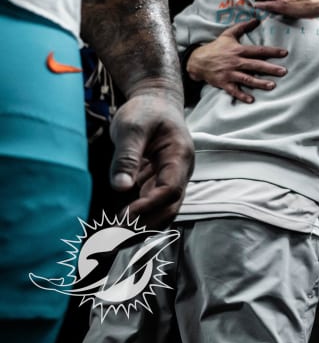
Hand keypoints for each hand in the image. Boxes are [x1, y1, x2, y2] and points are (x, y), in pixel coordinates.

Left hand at [109, 90, 193, 226]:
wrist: (156, 103)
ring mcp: (171, 179)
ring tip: (113, 239)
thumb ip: (127, 156)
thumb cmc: (146, 110)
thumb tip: (121, 188)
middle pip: (170, 207)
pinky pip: (153, 207)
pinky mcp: (159, 183)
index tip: (123, 216)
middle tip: (114, 238)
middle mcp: (180, 172)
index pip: (170, 190)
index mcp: (179, 156)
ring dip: (142, 227)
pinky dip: (138, 219)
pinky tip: (116, 227)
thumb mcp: (132, 126)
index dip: (149, 206)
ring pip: (163, 211)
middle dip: (145, 224)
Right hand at [186, 19, 287, 102]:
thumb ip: (242, 27)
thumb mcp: (227, 34)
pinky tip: (251, 100)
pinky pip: (234, 90)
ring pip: (247, 78)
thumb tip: (256, 19)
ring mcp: (229, 73)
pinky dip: (242, 95)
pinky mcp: (223, 82)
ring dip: (259, 83)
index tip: (285, 53)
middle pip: (255, 65)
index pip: (258, 50)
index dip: (272, 51)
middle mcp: (235, 62)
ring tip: (272, 86)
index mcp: (238, 50)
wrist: (197, 60)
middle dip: (270, 69)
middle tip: (284, 72)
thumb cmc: (215, 47)